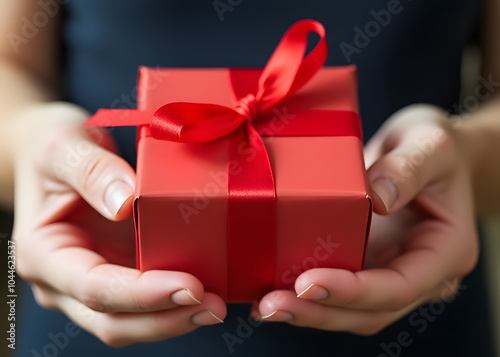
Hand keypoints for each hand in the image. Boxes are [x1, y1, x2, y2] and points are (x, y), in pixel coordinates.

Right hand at [12, 102, 225, 346]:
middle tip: (214, 307)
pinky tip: (208, 292)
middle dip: (166, 319)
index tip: (189, 286)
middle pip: (114, 322)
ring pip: (133, 322)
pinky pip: (147, 303)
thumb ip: (91, 170)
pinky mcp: (121, 274)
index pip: (94, 288)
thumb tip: (127, 201)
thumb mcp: (63, 147)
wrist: (62, 159)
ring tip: (217, 306)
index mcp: (44, 254)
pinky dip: (177, 304)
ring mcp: (94, 283)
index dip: (143, 294)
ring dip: (176, 319)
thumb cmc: (57, 152)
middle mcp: (65, 281)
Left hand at [254, 104, 477, 333]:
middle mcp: (419, 273)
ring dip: (308, 312)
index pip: (399, 287)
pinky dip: (305, 295)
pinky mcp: (364, 263)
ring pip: (351, 311)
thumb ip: (408, 167)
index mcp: (445, 251)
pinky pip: (337, 290)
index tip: (309, 283)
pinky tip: (270, 290)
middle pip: (370, 312)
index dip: (354, 292)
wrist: (424, 152)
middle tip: (273, 305)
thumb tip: (375, 198)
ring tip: (265, 306)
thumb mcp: (430, 143)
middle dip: (320, 311)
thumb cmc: (432, 146)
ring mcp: (389, 271)